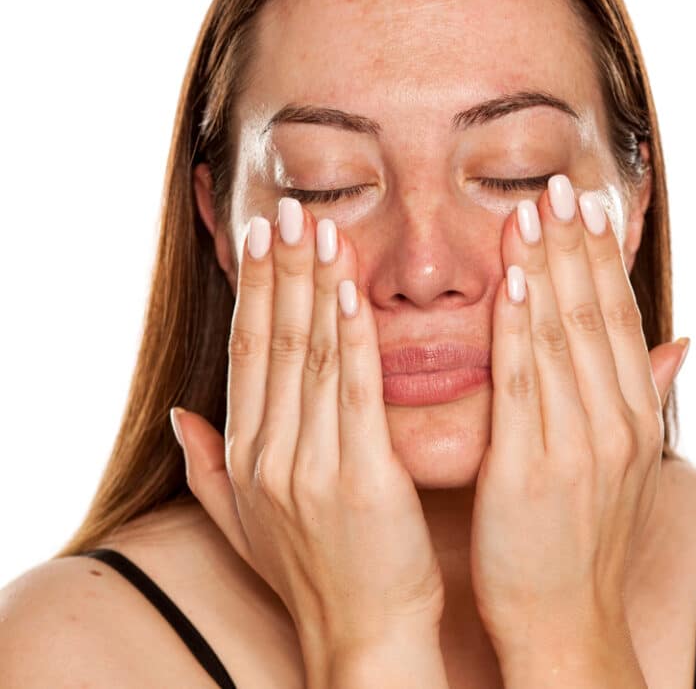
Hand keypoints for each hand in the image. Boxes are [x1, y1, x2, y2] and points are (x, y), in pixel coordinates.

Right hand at [170, 198, 443, 667]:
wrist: (365, 635)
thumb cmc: (314, 573)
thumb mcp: (245, 524)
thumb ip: (208, 468)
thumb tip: (180, 415)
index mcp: (247, 455)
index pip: (248, 354)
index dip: (253, 292)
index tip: (260, 239)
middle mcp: (270, 453)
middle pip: (274, 341)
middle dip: (280, 271)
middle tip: (287, 210)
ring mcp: (311, 465)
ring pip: (311, 355)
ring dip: (315, 286)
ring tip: (319, 229)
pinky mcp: (362, 477)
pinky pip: (354, 392)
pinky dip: (351, 336)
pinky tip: (351, 289)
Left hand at [470, 175, 688, 645]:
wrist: (566, 619)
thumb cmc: (579, 537)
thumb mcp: (624, 463)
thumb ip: (642, 396)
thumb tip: (680, 343)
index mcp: (630, 416)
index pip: (616, 318)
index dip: (602, 258)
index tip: (588, 206)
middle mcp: (613, 421)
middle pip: (594, 314)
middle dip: (577, 245)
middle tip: (562, 185)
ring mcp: (578, 443)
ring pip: (564, 335)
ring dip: (551, 266)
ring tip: (536, 209)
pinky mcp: (532, 467)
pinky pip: (526, 382)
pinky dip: (522, 327)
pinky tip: (516, 280)